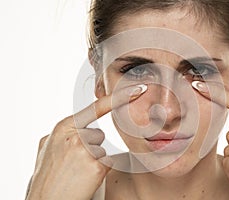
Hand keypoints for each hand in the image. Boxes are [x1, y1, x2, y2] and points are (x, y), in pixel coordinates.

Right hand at [26, 84, 146, 199]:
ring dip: (94, 160)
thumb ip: (63, 134)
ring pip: (102, 149)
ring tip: (76, 173)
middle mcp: (74, 135)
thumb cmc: (47, 179)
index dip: (120, 97)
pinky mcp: (97, 165)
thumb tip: (76, 126)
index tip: (138, 88)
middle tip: (74, 165)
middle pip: (98, 134)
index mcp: (62, 128)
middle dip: (90, 148)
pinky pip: (107, 162)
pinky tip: (84, 179)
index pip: (96, 107)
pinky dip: (99, 171)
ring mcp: (86, 149)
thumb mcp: (46, 149)